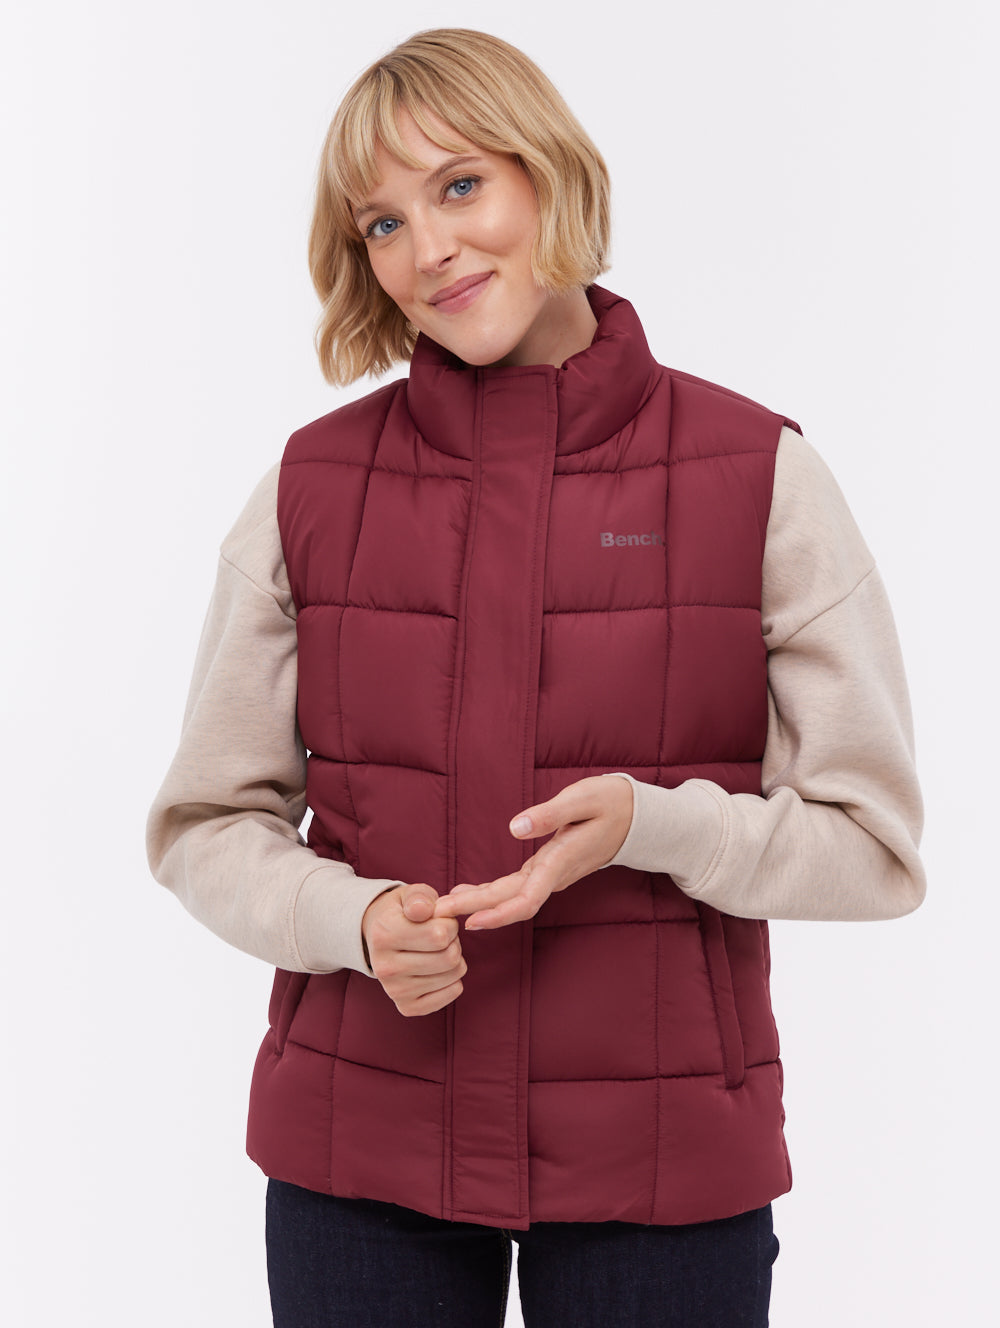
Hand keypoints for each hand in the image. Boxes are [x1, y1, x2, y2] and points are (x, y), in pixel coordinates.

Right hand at [362, 883, 466, 1016]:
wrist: (380, 937)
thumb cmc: (403, 913)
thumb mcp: (410, 895)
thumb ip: (419, 897)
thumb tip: (423, 909)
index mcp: (384, 935)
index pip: (440, 935)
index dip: (449, 924)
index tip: (438, 920)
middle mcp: (385, 967)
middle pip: (449, 958)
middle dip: (453, 942)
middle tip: (440, 936)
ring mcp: (394, 990)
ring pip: (453, 976)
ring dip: (454, 960)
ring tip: (437, 951)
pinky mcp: (406, 1006)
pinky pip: (451, 995)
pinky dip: (453, 981)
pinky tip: (439, 970)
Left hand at [433, 775, 632, 930]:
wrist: (637, 817)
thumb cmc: (611, 802)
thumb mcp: (583, 799)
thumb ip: (551, 814)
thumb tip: (516, 827)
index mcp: (561, 862)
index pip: (527, 899)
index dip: (497, 913)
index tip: (469, 922)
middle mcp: (554, 875)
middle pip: (510, 901)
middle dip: (472, 909)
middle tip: (435, 916)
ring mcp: (551, 874)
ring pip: (511, 897)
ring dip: (478, 904)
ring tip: (442, 908)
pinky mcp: (548, 869)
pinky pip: (516, 888)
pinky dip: (490, 894)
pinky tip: (467, 893)